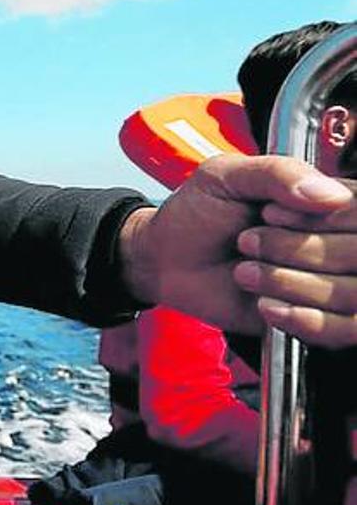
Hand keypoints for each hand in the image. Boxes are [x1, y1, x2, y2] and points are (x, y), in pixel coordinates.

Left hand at [122, 154, 355, 347]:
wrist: (167, 259)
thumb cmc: (199, 212)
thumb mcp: (228, 175)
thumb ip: (279, 173)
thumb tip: (333, 195)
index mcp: (329, 200)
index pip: (356, 209)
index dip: (316, 218)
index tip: (270, 213)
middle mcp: (340, 241)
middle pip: (356, 253)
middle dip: (293, 249)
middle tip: (246, 241)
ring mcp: (332, 283)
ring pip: (351, 293)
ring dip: (288, 283)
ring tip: (246, 272)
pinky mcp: (318, 320)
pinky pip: (344, 330)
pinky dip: (304, 320)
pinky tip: (266, 306)